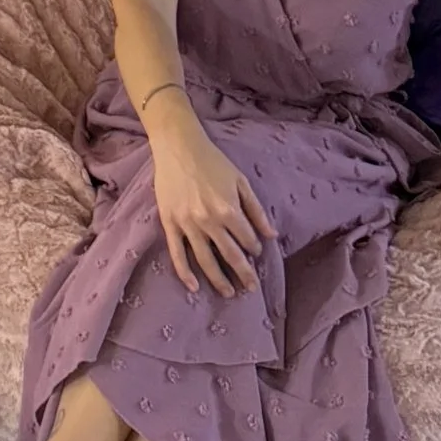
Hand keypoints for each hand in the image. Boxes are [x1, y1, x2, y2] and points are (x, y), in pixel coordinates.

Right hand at [146, 115, 274, 297]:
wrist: (178, 146)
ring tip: (229, 293)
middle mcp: (209, 221)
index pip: (246, 239)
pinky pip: (177, 253)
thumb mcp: (241, 181)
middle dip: (243, 274)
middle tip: (251, 288)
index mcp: (228, 209)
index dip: (254, 249)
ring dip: (219, 279)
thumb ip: (256, 210)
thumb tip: (271, 235)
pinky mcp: (169, 223)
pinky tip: (194, 286)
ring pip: (205, 259)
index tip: (257, 254)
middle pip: (229, 255)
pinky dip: (185, 272)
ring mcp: (187, 224)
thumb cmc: (212, 161)